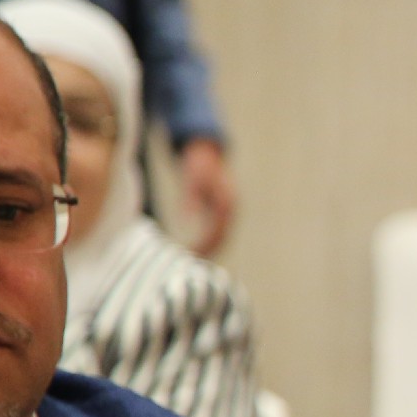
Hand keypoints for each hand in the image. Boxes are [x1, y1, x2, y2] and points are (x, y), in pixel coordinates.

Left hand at [176, 138, 236, 255]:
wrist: (207, 150)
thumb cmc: (198, 163)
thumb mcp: (192, 179)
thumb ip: (191, 200)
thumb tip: (186, 220)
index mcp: (226, 202)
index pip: (216, 231)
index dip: (205, 245)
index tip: (192, 256)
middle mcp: (230, 208)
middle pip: (222, 238)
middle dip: (209, 253)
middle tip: (193, 266)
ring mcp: (228, 210)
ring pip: (221, 236)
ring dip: (211, 249)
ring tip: (196, 263)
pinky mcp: (223, 210)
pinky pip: (218, 230)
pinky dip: (210, 241)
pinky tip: (199, 248)